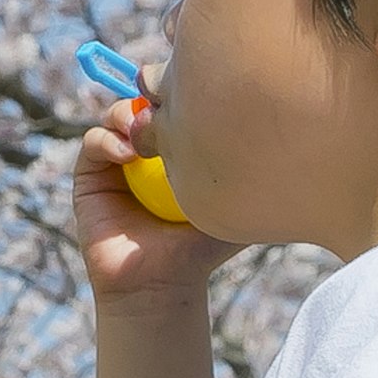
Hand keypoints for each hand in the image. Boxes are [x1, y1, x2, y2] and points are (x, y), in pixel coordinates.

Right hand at [75, 83, 241, 302]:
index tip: (193, 93)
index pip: (176, 108)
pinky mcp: (89, 177)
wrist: (160, 284)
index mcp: (176, 152)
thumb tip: (288, 146)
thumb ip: (253, 179)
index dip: (180, 93)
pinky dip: (106, 140)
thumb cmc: (199, 251)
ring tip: (142, 129)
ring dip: (126, 113)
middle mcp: (146, 152)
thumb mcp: (232, 207)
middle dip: (151, 93)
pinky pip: (92, 143)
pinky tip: (127, 156)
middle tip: (164, 101)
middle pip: (143, 102)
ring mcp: (116, 162)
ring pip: (115, 116)